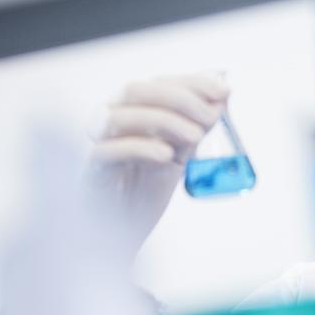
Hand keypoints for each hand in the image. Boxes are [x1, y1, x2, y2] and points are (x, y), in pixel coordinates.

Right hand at [86, 73, 229, 247]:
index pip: (160, 83)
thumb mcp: (181, 152)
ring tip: (195, 137)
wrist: (123, 231)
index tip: (223, 91)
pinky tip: (167, 155)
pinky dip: (141, 147)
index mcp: (134, 110)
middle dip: (180, 98)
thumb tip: (223, 96)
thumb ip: (197, 124)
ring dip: (164, 120)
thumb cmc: (146, 188)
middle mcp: (112, 120)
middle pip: (138, 90)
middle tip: (209, 117)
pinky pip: (108, 151)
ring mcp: (99, 144)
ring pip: (121, 115)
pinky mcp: (92, 171)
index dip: (193, 83)